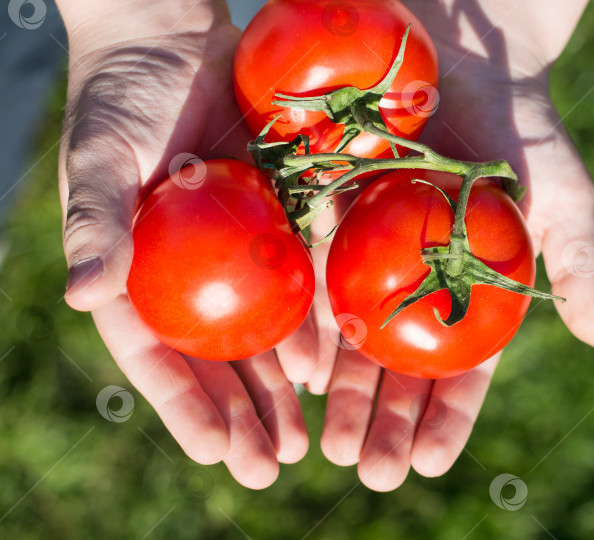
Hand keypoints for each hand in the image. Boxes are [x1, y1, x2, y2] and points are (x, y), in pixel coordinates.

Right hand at [57, 0, 314, 487]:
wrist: (178, 37)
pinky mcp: (278, 222)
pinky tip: (330, 369)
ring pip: (261, 336)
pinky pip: (298, 285)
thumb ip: (97, 222)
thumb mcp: (103, 154)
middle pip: (217, 360)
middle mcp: (189, 275)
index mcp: (137, 272)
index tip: (216, 453)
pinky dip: (312, 326)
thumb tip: (80, 296)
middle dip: (242, 417)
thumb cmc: (124, 93)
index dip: (184, 406)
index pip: (156, 355)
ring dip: (282, 390)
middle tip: (272, 468)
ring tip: (306, 441)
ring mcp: (236, 254)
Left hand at [313, 0, 593, 490]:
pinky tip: (296, 370)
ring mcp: (371, 252)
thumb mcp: (561, 196)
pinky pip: (314, 277)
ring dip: (341, 391)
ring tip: (329, 445)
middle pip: (399, 364)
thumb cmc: (522, 124)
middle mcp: (418, 282)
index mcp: (472, 290)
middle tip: (371, 472)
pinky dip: (308, 323)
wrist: (467, 54)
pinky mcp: (330, 214)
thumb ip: (577, 265)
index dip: (446, 418)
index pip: (461, 368)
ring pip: (352, 334)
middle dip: (385, 420)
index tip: (429, 462)